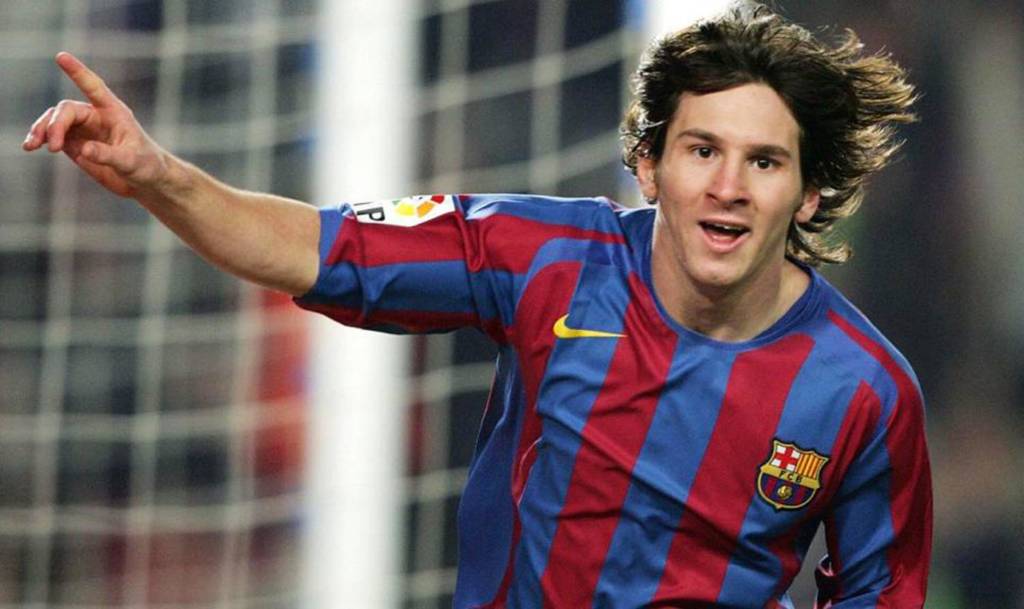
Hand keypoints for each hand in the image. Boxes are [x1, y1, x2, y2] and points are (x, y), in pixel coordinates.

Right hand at [22, 52, 169, 197]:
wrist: (145, 180)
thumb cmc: (145, 165)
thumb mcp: (130, 161)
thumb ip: (107, 154)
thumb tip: (82, 149)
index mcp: (113, 111)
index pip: (93, 87)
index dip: (78, 72)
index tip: (61, 57)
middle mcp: (95, 115)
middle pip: (66, 110)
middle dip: (55, 125)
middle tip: (54, 147)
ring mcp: (82, 128)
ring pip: (54, 121)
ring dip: (41, 130)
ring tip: (32, 146)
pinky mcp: (74, 143)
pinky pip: (51, 135)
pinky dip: (40, 139)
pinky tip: (30, 146)